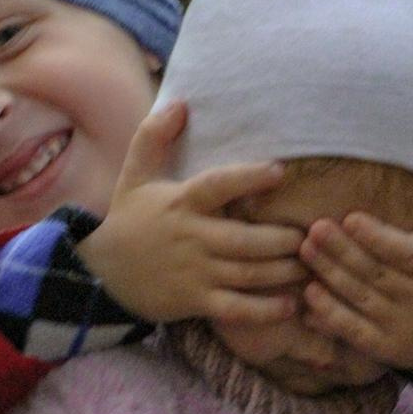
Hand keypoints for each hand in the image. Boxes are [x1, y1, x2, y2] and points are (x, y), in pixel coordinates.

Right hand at [75, 102, 306, 325]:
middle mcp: (191, 237)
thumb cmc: (128, 221)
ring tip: (311, 266)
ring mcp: (194, 272)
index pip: (218, 185)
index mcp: (182, 202)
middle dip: (284, 239)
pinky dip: (265, 310)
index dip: (249, 178)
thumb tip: (180, 103)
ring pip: (248, 273)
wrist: (100, 273)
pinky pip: (236, 309)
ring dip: (284, 272)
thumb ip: (153, 137)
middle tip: (312, 235)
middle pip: (246, 239)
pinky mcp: (194, 301)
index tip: (280, 171)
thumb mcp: (135, 176)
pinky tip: (290, 305)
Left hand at [298, 161, 412, 370]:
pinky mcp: (385, 348)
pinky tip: (308, 296)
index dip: (379, 238)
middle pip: (377, 274)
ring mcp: (402, 327)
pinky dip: (330, 316)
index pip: (408, 254)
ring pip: (360, 298)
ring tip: (304, 250)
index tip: (351, 217)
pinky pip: (353, 332)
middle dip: (343, 251)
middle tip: (314, 228)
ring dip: (330, 275)